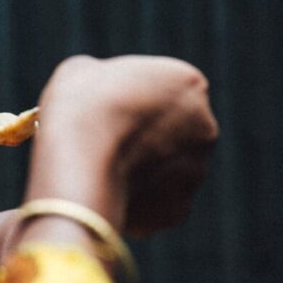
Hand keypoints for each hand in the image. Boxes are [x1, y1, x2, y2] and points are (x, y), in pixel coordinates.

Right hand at [34, 55, 218, 236]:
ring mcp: (197, 172)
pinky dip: (136, 202)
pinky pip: (156, 204)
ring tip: (102, 172)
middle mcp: (205, 127)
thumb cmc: (80, 109)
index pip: (166, 89)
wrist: (77, 164)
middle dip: (148, 137)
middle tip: (109, 142)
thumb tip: (102, 93)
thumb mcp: (82, 72)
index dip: (134, 100)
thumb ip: (105, 78)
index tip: (109, 110)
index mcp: (189, 83)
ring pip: (167, 170)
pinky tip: (107, 194)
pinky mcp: (179, 210)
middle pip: (175, 130)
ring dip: (143, 171)